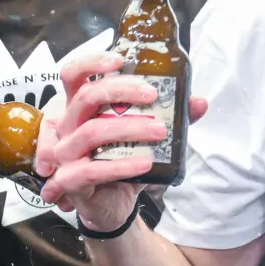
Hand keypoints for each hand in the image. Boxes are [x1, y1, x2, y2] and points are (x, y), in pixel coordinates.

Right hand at [35, 47, 208, 229]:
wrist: (113, 204)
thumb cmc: (123, 162)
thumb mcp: (147, 138)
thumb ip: (171, 118)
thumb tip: (198, 101)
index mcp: (81, 109)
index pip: (73, 75)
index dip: (91, 63)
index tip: (120, 61)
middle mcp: (68, 127)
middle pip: (85, 97)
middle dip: (121, 90)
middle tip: (153, 95)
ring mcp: (66, 153)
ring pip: (91, 132)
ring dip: (129, 127)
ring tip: (159, 131)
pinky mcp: (70, 180)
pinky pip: (93, 170)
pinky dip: (122, 165)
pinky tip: (146, 162)